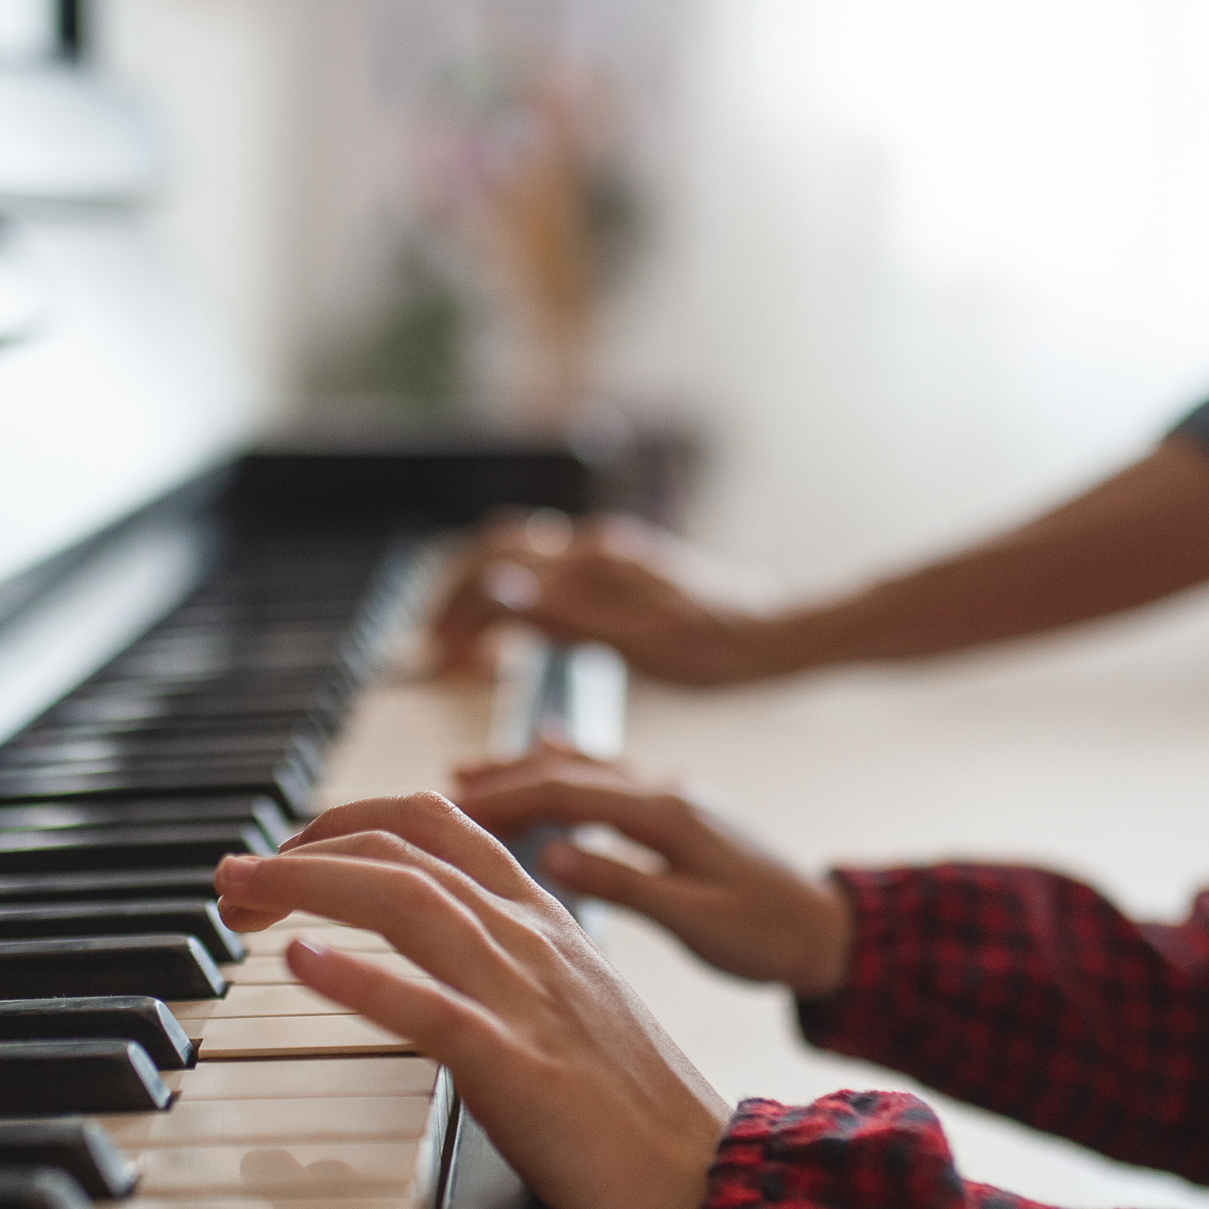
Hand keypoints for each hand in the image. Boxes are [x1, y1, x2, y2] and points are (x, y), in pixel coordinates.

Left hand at [213, 793, 731, 1208]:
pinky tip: (301, 964)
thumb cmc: (633, 1106)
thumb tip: (423, 950)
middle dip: (304, 850)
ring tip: (243, 897)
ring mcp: (527, 997)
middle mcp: (531, 939)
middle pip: (404, 850)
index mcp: (542, 920)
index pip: (437, 822)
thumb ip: (501, 963)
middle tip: (235, 879)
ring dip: (309, 887)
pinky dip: (358, 977)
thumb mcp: (563, 1003)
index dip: (348, 818)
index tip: (288, 848)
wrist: (703, 1174)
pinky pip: (430, 1006)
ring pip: (409, 901)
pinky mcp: (519, 1066)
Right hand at [426, 508, 787, 685]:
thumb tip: (498, 589)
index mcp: (592, 566)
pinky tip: (514, 628)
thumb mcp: (644, 646)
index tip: (435, 659)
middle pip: (494, 549)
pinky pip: (544, 567)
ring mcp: (605, 554)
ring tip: (460, 636)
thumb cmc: (718, 652)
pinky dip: (510, 592)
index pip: (494, 574)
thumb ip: (567, 616)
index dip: (456, 616)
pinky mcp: (618, 567)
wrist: (776, 637)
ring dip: (477, 587)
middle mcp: (593, 549)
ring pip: (516, 552)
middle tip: (432, 645)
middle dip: (452, 594)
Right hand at [454, 743, 852, 997]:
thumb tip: (552, 854)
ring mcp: (673, 795)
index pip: (565, 791)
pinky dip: (564, 769)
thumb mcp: (697, 920)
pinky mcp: (678, 811)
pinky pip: (607, 778)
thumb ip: (625, 884)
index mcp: (668, 813)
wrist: (833, 932)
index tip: (446, 811)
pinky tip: (542, 755)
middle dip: (498, 779)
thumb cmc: (771, 935)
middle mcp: (667, 790)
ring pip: (583, 768)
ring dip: (523, 771)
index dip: (502, 798)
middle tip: (433, 795)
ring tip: (464, 779)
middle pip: (565, 770)